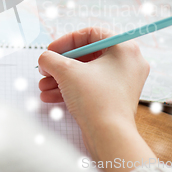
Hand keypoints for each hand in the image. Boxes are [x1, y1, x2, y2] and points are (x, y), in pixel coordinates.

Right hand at [38, 27, 151, 160]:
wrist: (109, 137)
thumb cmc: (96, 100)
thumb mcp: (66, 71)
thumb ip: (51, 58)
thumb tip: (45, 58)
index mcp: (124, 48)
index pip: (91, 34)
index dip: (66, 41)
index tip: (51, 50)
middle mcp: (128, 63)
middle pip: (87, 55)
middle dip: (61, 64)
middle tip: (46, 69)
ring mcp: (123, 82)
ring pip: (87, 73)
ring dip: (61, 78)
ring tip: (43, 87)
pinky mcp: (116, 98)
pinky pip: (91, 87)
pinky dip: (71, 89)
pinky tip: (50, 96)